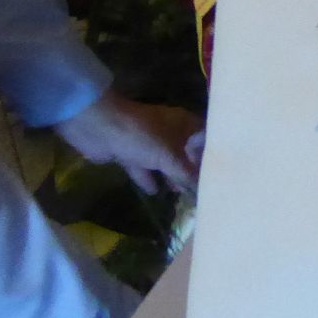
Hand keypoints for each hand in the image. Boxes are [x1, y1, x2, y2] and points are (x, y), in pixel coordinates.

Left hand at [52, 91, 202, 195]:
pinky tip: (155, 191)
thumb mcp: (168, 156)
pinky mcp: (129, 152)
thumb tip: (201, 190)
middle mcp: (169, 131)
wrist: (97, 127)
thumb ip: (185, 173)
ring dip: (170, 175)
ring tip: (180, 193)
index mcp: (183, 124)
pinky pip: (144, 168)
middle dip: (191, 169)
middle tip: (200, 189)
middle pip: (185, 151)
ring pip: (164, 161)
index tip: (219, 173)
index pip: (205, 138)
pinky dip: (148, 178)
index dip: (213, 153)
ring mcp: (148, 142)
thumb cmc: (141, 136)